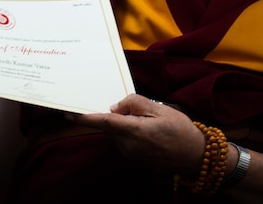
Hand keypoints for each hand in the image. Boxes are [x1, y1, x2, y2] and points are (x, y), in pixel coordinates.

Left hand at [67, 93, 204, 172]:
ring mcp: (130, 154)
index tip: (67, 113)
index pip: (103, 122)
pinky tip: (146, 127)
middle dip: (113, 114)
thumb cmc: (181, 130)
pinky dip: (127, 130)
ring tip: (147, 118)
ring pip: (116, 132)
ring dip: (122, 123)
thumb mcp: (161, 109)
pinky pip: (123, 139)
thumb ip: (135, 104)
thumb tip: (115, 106)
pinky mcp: (134, 157)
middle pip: (109, 126)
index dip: (84, 117)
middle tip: (133, 107)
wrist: (195, 155)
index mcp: (134, 131)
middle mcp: (128, 145)